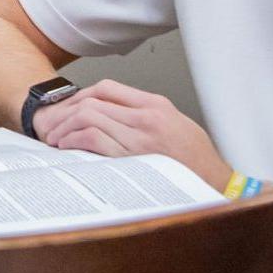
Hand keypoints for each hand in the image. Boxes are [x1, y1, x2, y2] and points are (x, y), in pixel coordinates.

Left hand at [33, 79, 231, 190]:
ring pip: (89, 117)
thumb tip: (116, 116)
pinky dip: (75, 140)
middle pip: (93, 101)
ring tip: (57, 138)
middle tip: (56, 124)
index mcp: (156, 106)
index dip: (83, 96)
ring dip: (66, 126)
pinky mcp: (133, 158)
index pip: (109, 87)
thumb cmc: (198, 161)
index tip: (72, 108)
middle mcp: (146, 117)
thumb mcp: (177, 124)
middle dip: (67, 112)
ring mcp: (139, 137)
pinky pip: (94, 139)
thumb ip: (149, 115)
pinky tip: (68, 147)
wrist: (217, 184)